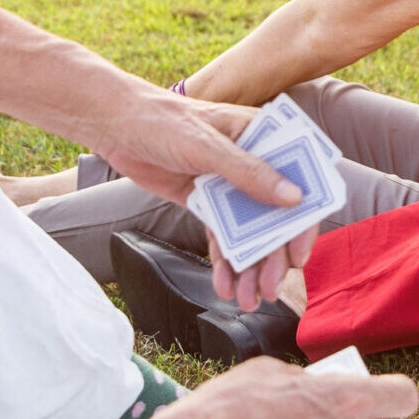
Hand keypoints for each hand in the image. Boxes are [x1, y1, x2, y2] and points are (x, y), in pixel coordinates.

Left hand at [92, 95, 307, 309]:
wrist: (115, 125)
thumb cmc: (162, 120)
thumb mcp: (208, 146)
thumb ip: (249, 172)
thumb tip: (294, 197)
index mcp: (263, 137)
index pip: (298, 180)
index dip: (303, 219)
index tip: (299, 254)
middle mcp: (252, 162)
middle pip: (275, 215)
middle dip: (274, 256)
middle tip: (272, 288)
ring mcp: (228, 184)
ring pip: (249, 231)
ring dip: (251, 266)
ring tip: (249, 298)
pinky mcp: (206, 201)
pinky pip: (221, 236)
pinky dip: (224, 262)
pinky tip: (224, 284)